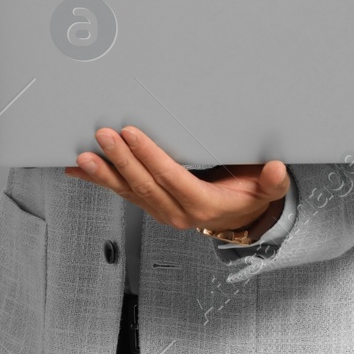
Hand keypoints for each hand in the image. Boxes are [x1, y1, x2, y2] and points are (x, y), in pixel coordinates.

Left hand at [64, 126, 289, 233]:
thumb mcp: (265, 191)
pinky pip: (121, 193)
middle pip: (144, 183)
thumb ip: (271, 182)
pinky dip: (99, 180)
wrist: (238, 220)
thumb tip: (275, 169)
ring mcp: (159, 209)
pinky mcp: (149, 205)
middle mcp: (176, 211)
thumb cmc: (247, 198)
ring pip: (128, 191)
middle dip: (121, 159)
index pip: (170, 176)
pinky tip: (78, 170)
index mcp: (201, 203)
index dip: (149, 155)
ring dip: (104, 173)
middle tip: (103, 135)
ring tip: (83, 157)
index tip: (132, 134)